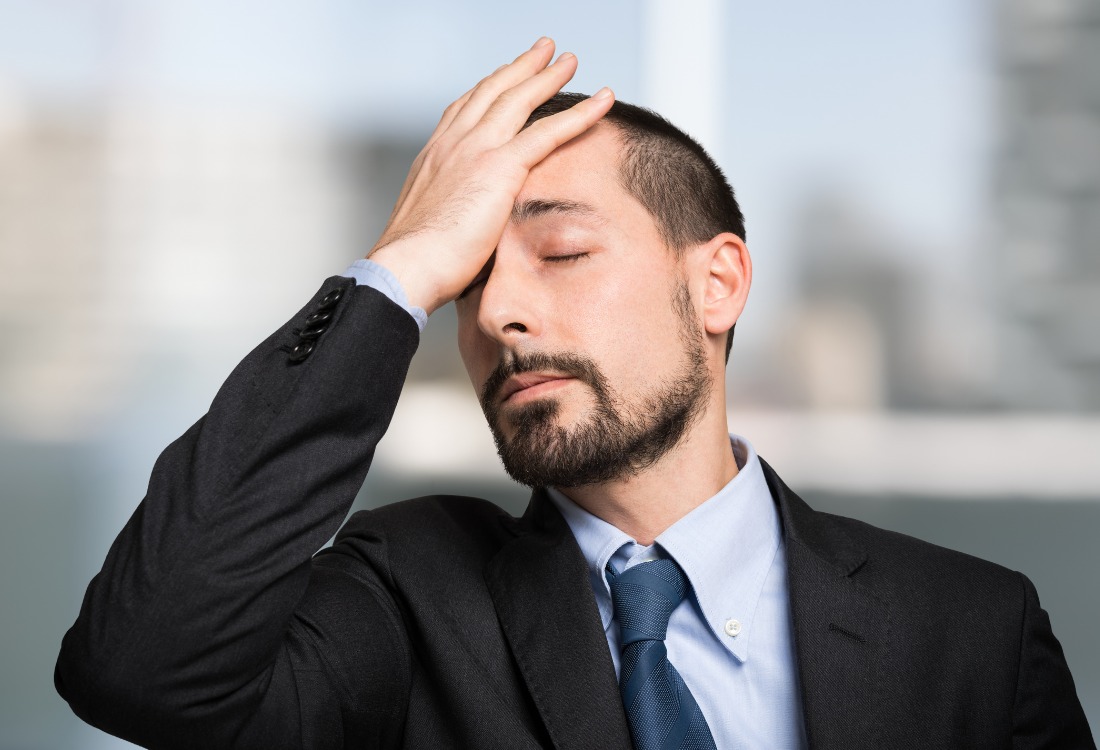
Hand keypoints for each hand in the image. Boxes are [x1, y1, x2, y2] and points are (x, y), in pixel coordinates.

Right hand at [366, 38, 613, 314]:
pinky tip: (602, 102)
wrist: (406, 268)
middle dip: (520, 68)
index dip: (487, 90)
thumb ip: (454, 216)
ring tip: (569, 62)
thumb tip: (467, 230)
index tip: (503, 78)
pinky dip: (580, 114)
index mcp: (435, 157)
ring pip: (519, 99)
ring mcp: (475, 150)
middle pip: (492, 92)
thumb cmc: (415, 264)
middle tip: (543, 52)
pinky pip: (549, 132)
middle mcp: (453, 143)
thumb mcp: (432, 228)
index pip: (464, 111)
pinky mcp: (500, 167)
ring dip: (548, 75)